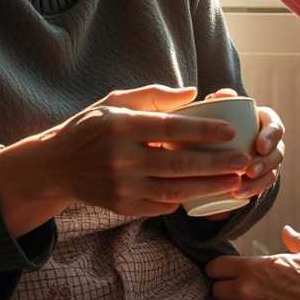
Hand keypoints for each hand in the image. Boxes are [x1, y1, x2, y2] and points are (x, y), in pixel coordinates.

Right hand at [42, 85, 253, 216]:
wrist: (56, 165)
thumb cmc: (91, 127)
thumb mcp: (115, 101)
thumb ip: (154, 96)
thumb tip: (194, 93)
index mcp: (122, 126)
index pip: (170, 129)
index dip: (203, 130)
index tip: (230, 131)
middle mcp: (121, 158)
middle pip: (178, 163)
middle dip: (216, 164)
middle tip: (244, 161)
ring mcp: (121, 186)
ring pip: (174, 190)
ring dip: (208, 187)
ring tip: (234, 182)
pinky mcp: (121, 206)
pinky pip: (160, 206)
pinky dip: (184, 200)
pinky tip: (205, 194)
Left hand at [204, 88, 283, 200]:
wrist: (208, 144)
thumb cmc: (215, 120)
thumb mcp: (216, 109)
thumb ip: (219, 101)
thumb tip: (222, 95)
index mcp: (264, 121)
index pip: (275, 126)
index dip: (271, 136)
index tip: (259, 146)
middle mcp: (270, 142)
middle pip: (277, 152)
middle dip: (266, 163)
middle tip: (250, 170)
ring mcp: (267, 161)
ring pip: (272, 172)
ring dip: (259, 181)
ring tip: (240, 188)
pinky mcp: (259, 177)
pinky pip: (261, 187)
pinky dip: (251, 191)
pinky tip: (238, 196)